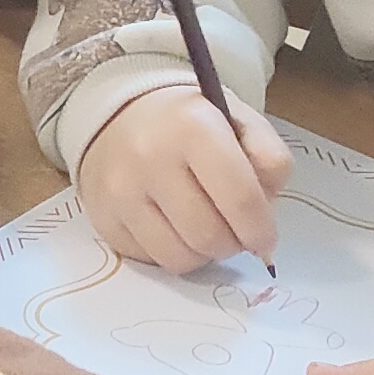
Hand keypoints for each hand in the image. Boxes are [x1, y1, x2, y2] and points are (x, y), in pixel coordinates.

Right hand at [78, 86, 288, 275]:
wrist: (121, 114)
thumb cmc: (190, 123)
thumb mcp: (241, 122)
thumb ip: (269, 160)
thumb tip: (265, 218)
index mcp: (194, 127)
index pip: (240, 198)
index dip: (261, 230)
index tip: (265, 239)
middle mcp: (151, 158)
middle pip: (210, 237)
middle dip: (232, 244)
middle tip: (235, 233)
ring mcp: (121, 192)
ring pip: (179, 258)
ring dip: (202, 254)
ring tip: (204, 230)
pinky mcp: (104, 218)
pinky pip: (150, 260)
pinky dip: (171, 251)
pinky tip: (173, 227)